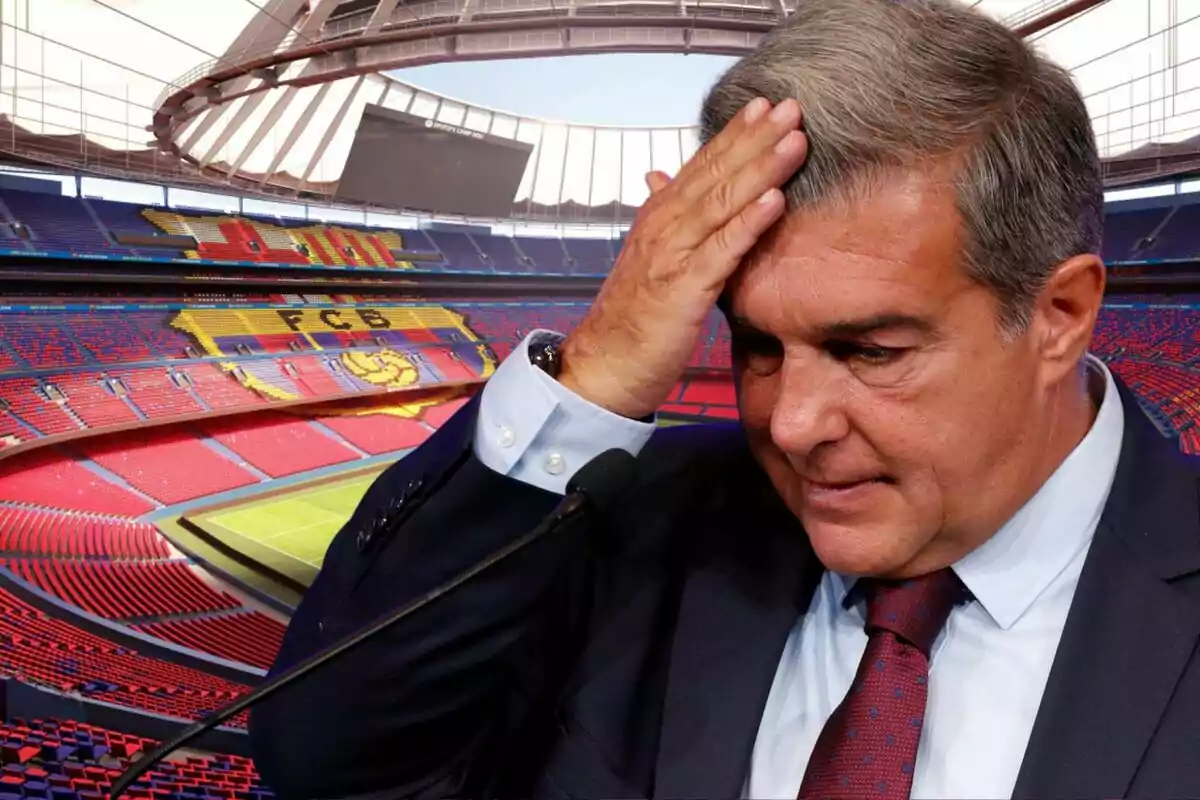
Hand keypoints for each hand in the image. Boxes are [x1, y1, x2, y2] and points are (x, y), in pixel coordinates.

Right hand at [558, 97, 807, 419]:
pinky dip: (747, 223)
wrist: (602, 367)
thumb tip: (660, 175)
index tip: (766, 104)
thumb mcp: (648, 259)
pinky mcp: (681, 289)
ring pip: (721, 202)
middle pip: (715, 173)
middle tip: (792, 106)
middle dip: (756, 138)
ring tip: (794, 140)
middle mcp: (663, 226)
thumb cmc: (631, 320)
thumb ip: (664, 216)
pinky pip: (721, 251)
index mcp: (658, 217)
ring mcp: (671, 255)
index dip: (734, 133)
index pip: (701, 165)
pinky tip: (774, 201)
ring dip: (760, 168)